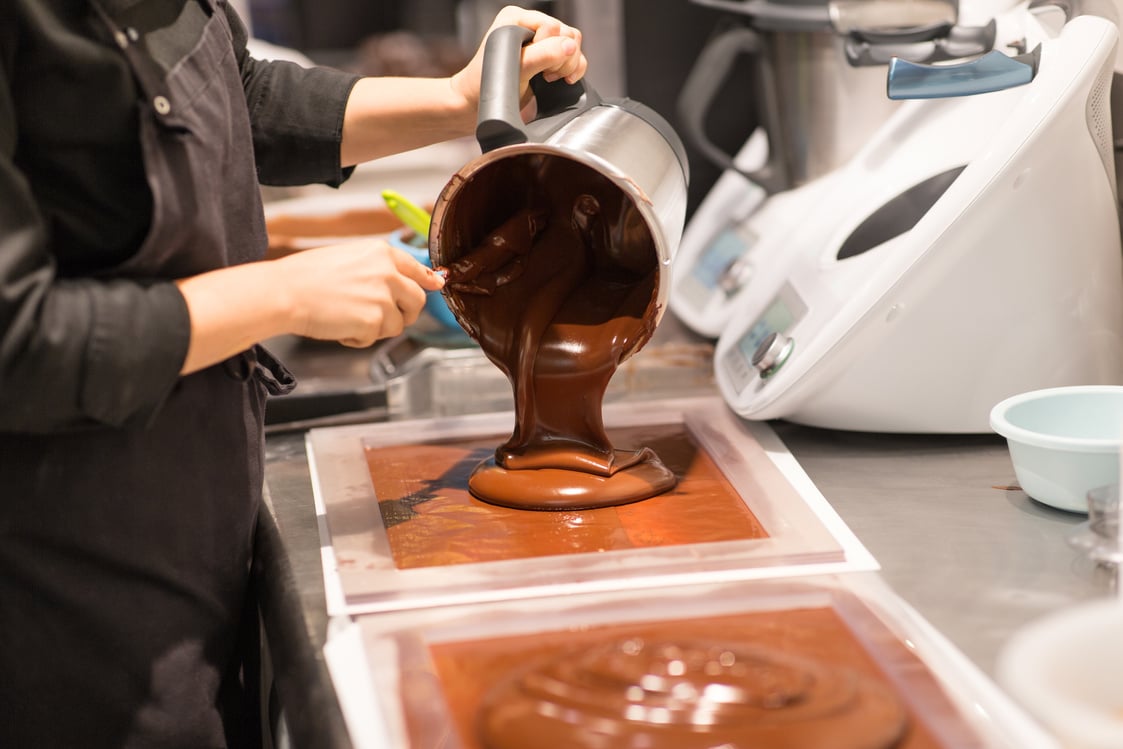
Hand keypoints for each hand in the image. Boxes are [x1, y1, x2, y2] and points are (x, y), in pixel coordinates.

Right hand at [276, 239, 444, 346]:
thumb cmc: (307, 276)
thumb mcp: (349, 258)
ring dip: (377, 327)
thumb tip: (409, 280)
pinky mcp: (374, 321)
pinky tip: (339, 326)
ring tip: (348, 317)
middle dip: (404, 313)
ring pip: (397, 324)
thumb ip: (380, 268)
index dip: (428, 281)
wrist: (285, 292)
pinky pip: (376, 338)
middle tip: (382, 318)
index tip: (436, 285)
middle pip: (417, 301)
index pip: (418, 269)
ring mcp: (383, 298)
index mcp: (382, 253)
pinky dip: (359, 339)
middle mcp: (388, 273)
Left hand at [450, 5, 587, 111]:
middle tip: (545, 74)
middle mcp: (529, 25)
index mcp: (516, 18)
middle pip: (566, 33)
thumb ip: (543, 55)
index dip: (550, 49)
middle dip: (562, 58)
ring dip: (568, 64)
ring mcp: (540, 41)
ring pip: (573, 44)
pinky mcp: (548, 56)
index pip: (551, 26)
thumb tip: (569, 46)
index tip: (538, 68)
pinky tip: (561, 80)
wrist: (479, 104)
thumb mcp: (517, 69)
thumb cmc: (489, 85)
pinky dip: (574, 69)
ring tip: (548, 77)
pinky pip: (575, 56)